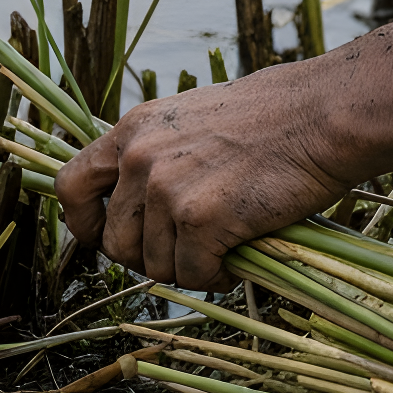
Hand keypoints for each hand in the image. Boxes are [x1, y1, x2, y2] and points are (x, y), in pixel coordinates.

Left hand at [54, 69, 353, 286]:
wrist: (322, 115)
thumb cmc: (273, 120)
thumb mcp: (192, 123)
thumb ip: (158, 159)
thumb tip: (143, 213)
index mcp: (132, 131)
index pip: (71, 186)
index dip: (83, 224)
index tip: (105, 240)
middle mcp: (139, 159)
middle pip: (115, 243)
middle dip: (149, 258)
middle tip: (188, 252)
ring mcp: (167, 189)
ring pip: (155, 266)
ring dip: (188, 268)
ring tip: (223, 249)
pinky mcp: (201, 219)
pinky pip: (192, 275)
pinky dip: (215, 277)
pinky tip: (237, 259)